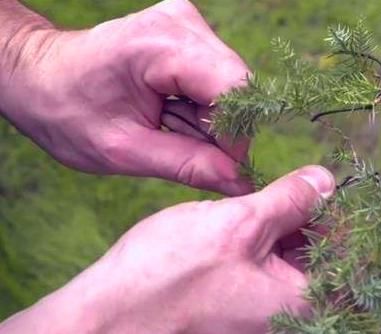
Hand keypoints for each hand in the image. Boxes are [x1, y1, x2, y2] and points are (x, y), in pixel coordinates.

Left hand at [0, 0, 251, 194]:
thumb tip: (241, 182)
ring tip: (165, 126)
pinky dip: (200, 106)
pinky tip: (170, 112)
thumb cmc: (68, 112)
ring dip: (207, 118)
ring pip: (229, 85)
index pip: (233, 88)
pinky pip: (217, 78)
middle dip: (218, 128)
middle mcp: (182, 23)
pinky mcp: (188, 32)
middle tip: (179, 146)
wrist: (39, 78)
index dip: (234, 134)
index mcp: (160, 45)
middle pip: (235, 86)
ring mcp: (187, 23)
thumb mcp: (125, 151)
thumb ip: (188, 165)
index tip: (218, 167)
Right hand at [0, 165, 335, 333]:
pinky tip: (237, 222)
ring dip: (278, 226)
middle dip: (303, 216)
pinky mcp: (239, 307)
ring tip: (253, 203)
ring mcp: (262, 313)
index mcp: (301, 300)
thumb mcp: (239, 224)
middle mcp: (288, 314)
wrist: (109, 316)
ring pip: (288, 259)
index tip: (319, 182)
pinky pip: (263, 270)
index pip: (344, 250)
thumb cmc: (169, 274)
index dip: (335, 211)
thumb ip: (289, 201)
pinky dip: (258, 242)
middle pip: (318, 255)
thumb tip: (326, 180)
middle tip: (283, 185)